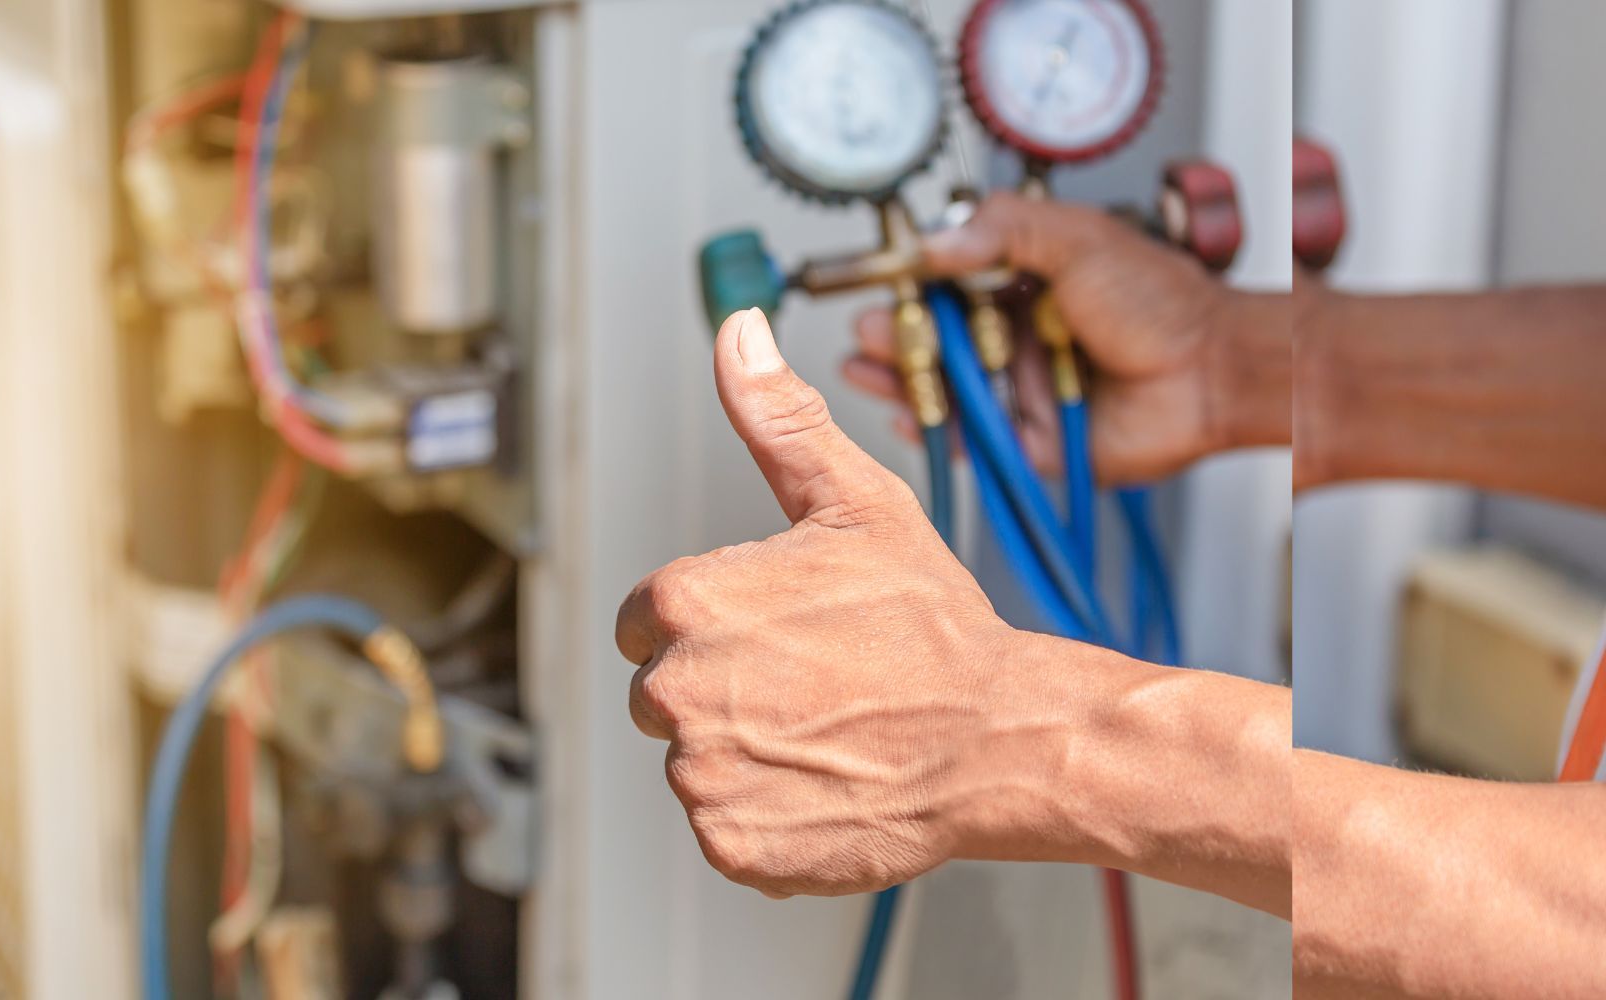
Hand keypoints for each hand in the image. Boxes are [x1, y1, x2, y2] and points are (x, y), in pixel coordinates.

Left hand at [615, 307, 1075, 897]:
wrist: (999, 740)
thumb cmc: (933, 627)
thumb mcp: (855, 502)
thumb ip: (777, 419)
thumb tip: (738, 334)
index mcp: (683, 604)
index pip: (644, 622)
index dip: (712, 624)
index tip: (776, 633)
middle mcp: (676, 690)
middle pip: (663, 693)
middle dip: (723, 689)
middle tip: (813, 683)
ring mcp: (702, 774)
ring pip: (695, 761)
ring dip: (747, 753)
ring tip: (827, 731)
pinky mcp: (731, 843)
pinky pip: (725, 827)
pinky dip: (767, 816)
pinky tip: (825, 782)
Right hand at [842, 192, 1239, 483]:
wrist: (1211, 370)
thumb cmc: (1160, 302)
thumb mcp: (1076, 238)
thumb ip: (1003, 229)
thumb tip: (934, 241)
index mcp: (1026, 284)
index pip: (949, 282)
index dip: (911, 284)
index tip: (880, 281)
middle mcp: (1017, 336)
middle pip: (936, 339)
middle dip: (894, 335)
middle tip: (866, 329)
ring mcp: (1019, 389)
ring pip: (945, 388)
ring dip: (900, 378)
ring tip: (865, 365)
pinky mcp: (1027, 439)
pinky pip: (968, 438)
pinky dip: (933, 429)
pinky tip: (903, 411)